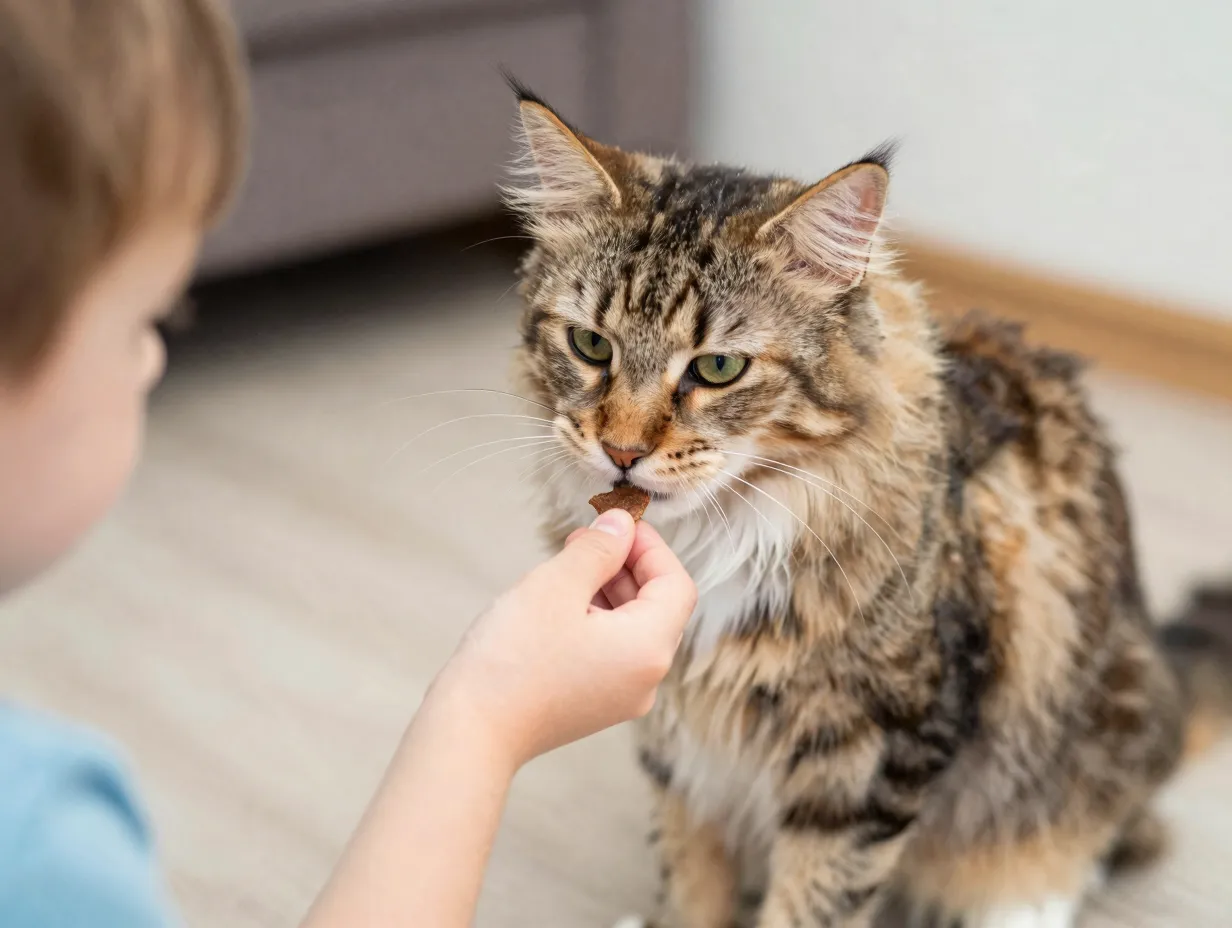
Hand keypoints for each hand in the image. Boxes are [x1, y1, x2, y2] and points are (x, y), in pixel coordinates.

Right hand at [429, 509, 696, 768]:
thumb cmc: (512, 659)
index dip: (650, 547)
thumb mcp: (557, 585)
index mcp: (648, 648)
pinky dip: (595, 619)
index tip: (615, 524)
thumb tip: (622, 524)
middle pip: (657, 607)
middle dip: (626, 565)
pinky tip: (558, 605)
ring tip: (565, 567)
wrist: (470, 733)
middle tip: (583, 539)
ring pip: (632, 628)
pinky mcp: (595, 705)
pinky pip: (611, 652)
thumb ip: (599, 549)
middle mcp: (646, 678)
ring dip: (608, 590)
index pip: (676, 585)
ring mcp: (622, 697)